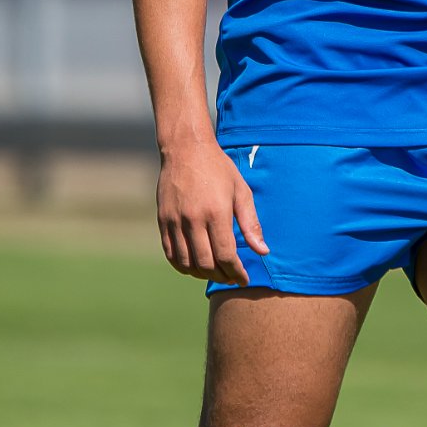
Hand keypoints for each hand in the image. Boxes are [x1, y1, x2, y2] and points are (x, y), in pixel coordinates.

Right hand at [156, 140, 268, 283]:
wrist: (185, 148)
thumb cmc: (218, 168)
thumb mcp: (241, 191)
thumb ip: (251, 223)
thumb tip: (263, 252)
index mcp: (216, 212)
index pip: (225, 255)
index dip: (236, 272)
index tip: (243, 278)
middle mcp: (193, 219)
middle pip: (205, 263)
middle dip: (221, 276)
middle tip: (231, 277)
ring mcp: (175, 220)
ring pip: (186, 263)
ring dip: (202, 274)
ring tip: (215, 273)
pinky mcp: (163, 220)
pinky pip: (170, 253)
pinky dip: (182, 266)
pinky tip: (194, 266)